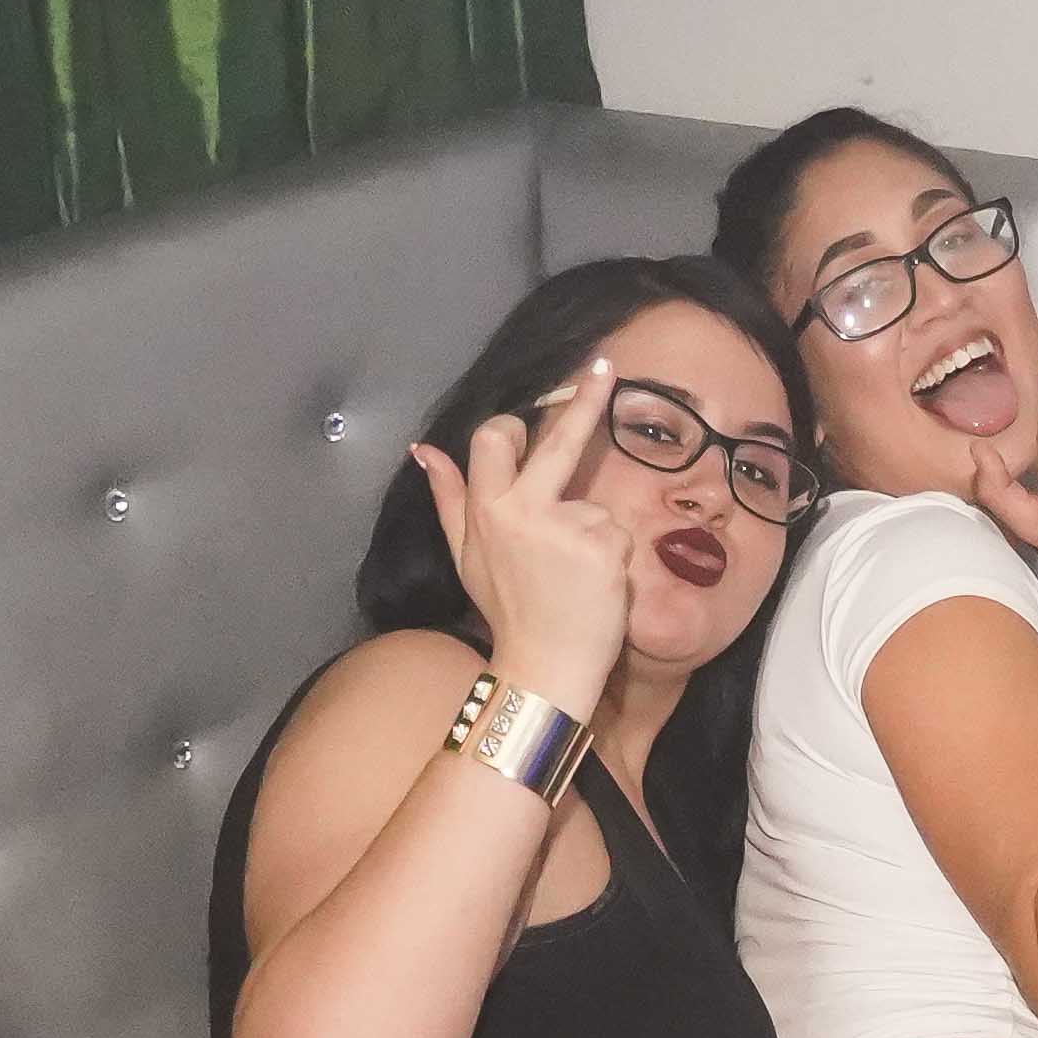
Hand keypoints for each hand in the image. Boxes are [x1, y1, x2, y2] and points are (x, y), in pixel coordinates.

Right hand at [412, 359, 639, 722]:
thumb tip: (423, 449)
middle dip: (583, 400)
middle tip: (604, 370)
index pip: (493, 440)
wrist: (544, 667)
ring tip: (573, 577)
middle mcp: (523, 511)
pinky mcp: (603, 546)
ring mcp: (566, 527)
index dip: (511, 427)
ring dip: (591, 534)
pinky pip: (615, 533)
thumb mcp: (466, 555)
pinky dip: (612, 557)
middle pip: (554, 440)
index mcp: (486, 509)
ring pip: (592, 504)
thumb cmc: (507, 611)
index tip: (530, 414)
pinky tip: (594, 586)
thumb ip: (448, 498)